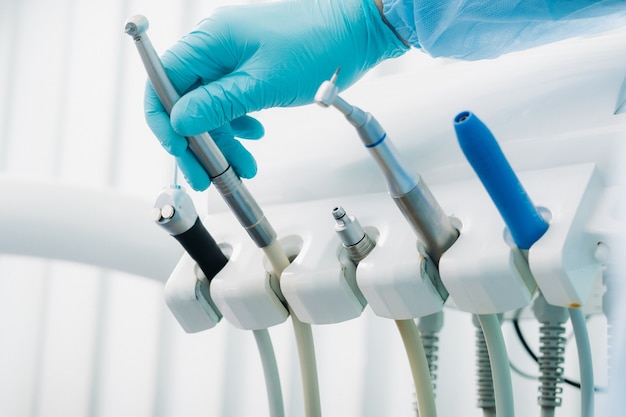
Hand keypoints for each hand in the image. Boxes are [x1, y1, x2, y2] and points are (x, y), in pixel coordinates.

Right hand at [145, 0, 407, 190]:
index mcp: (211, 40)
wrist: (355, 33)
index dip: (164, 120)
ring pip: (212, 107)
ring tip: (243, 166)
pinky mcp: (251, 70)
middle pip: (187, 100)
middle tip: (207, 176)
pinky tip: (253, 137)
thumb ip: (218, 104)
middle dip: (198, 141)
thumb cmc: (318, 46)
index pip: (164, 81)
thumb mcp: (263, 84)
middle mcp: (216, 47)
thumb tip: (179, 121)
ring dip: (224, 140)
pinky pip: (232, 102)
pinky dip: (240, 125)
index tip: (178, 150)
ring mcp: (234, 59)